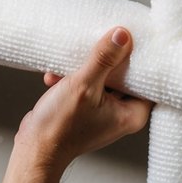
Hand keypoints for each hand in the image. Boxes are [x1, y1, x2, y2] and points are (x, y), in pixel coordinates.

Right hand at [14, 27, 152, 172]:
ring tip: (68, 68)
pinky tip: (57, 77)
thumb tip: (122, 35)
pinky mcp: (87, 110)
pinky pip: (87, 85)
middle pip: (124, 75)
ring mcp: (104, 113)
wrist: (34, 148)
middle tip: (98, 43)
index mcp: (132, 114)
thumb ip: (104, 59)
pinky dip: (72, 79)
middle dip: (106, 60)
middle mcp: (122, 115)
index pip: (147, 79)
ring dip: (84, 69)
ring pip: (102, 78)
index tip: (131, 38)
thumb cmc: (60, 128)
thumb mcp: (84, 85)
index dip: (139, 58)